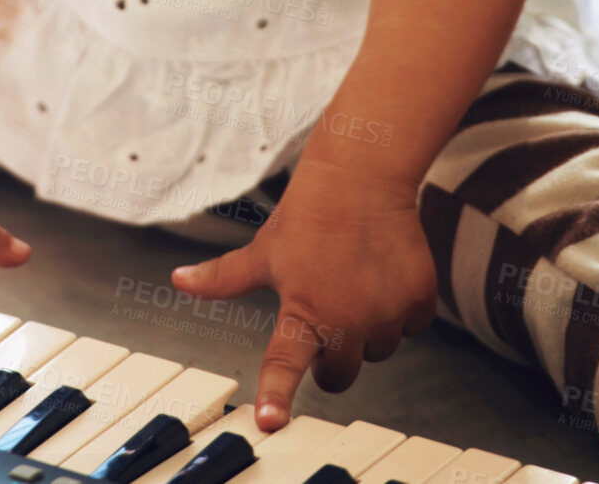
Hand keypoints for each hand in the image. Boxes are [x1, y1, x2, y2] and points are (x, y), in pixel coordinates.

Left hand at [171, 157, 436, 430]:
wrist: (361, 176)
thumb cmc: (308, 215)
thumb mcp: (263, 251)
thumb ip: (223, 278)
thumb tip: (178, 280)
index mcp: (303, 309)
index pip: (283, 363)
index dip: (276, 395)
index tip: (270, 422)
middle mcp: (347, 318)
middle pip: (341, 375)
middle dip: (333, 355)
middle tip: (327, 313)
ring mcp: (387, 312)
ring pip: (379, 349)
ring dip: (370, 329)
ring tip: (355, 280)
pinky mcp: (420, 299)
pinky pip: (413, 326)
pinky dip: (402, 308)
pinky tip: (384, 273)